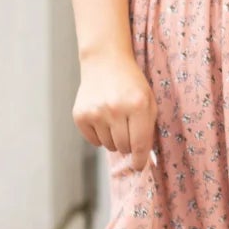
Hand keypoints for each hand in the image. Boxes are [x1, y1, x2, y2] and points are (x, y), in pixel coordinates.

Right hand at [73, 50, 158, 168]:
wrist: (105, 62)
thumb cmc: (131, 85)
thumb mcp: (148, 101)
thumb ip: (148, 129)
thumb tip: (141, 159)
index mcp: (138, 105)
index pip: (140, 144)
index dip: (140, 160)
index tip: (139, 166)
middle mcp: (115, 109)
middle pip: (123, 147)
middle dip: (128, 144)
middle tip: (128, 129)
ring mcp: (96, 112)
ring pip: (108, 146)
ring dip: (113, 138)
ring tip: (115, 119)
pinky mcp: (80, 115)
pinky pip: (93, 141)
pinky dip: (100, 135)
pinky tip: (102, 117)